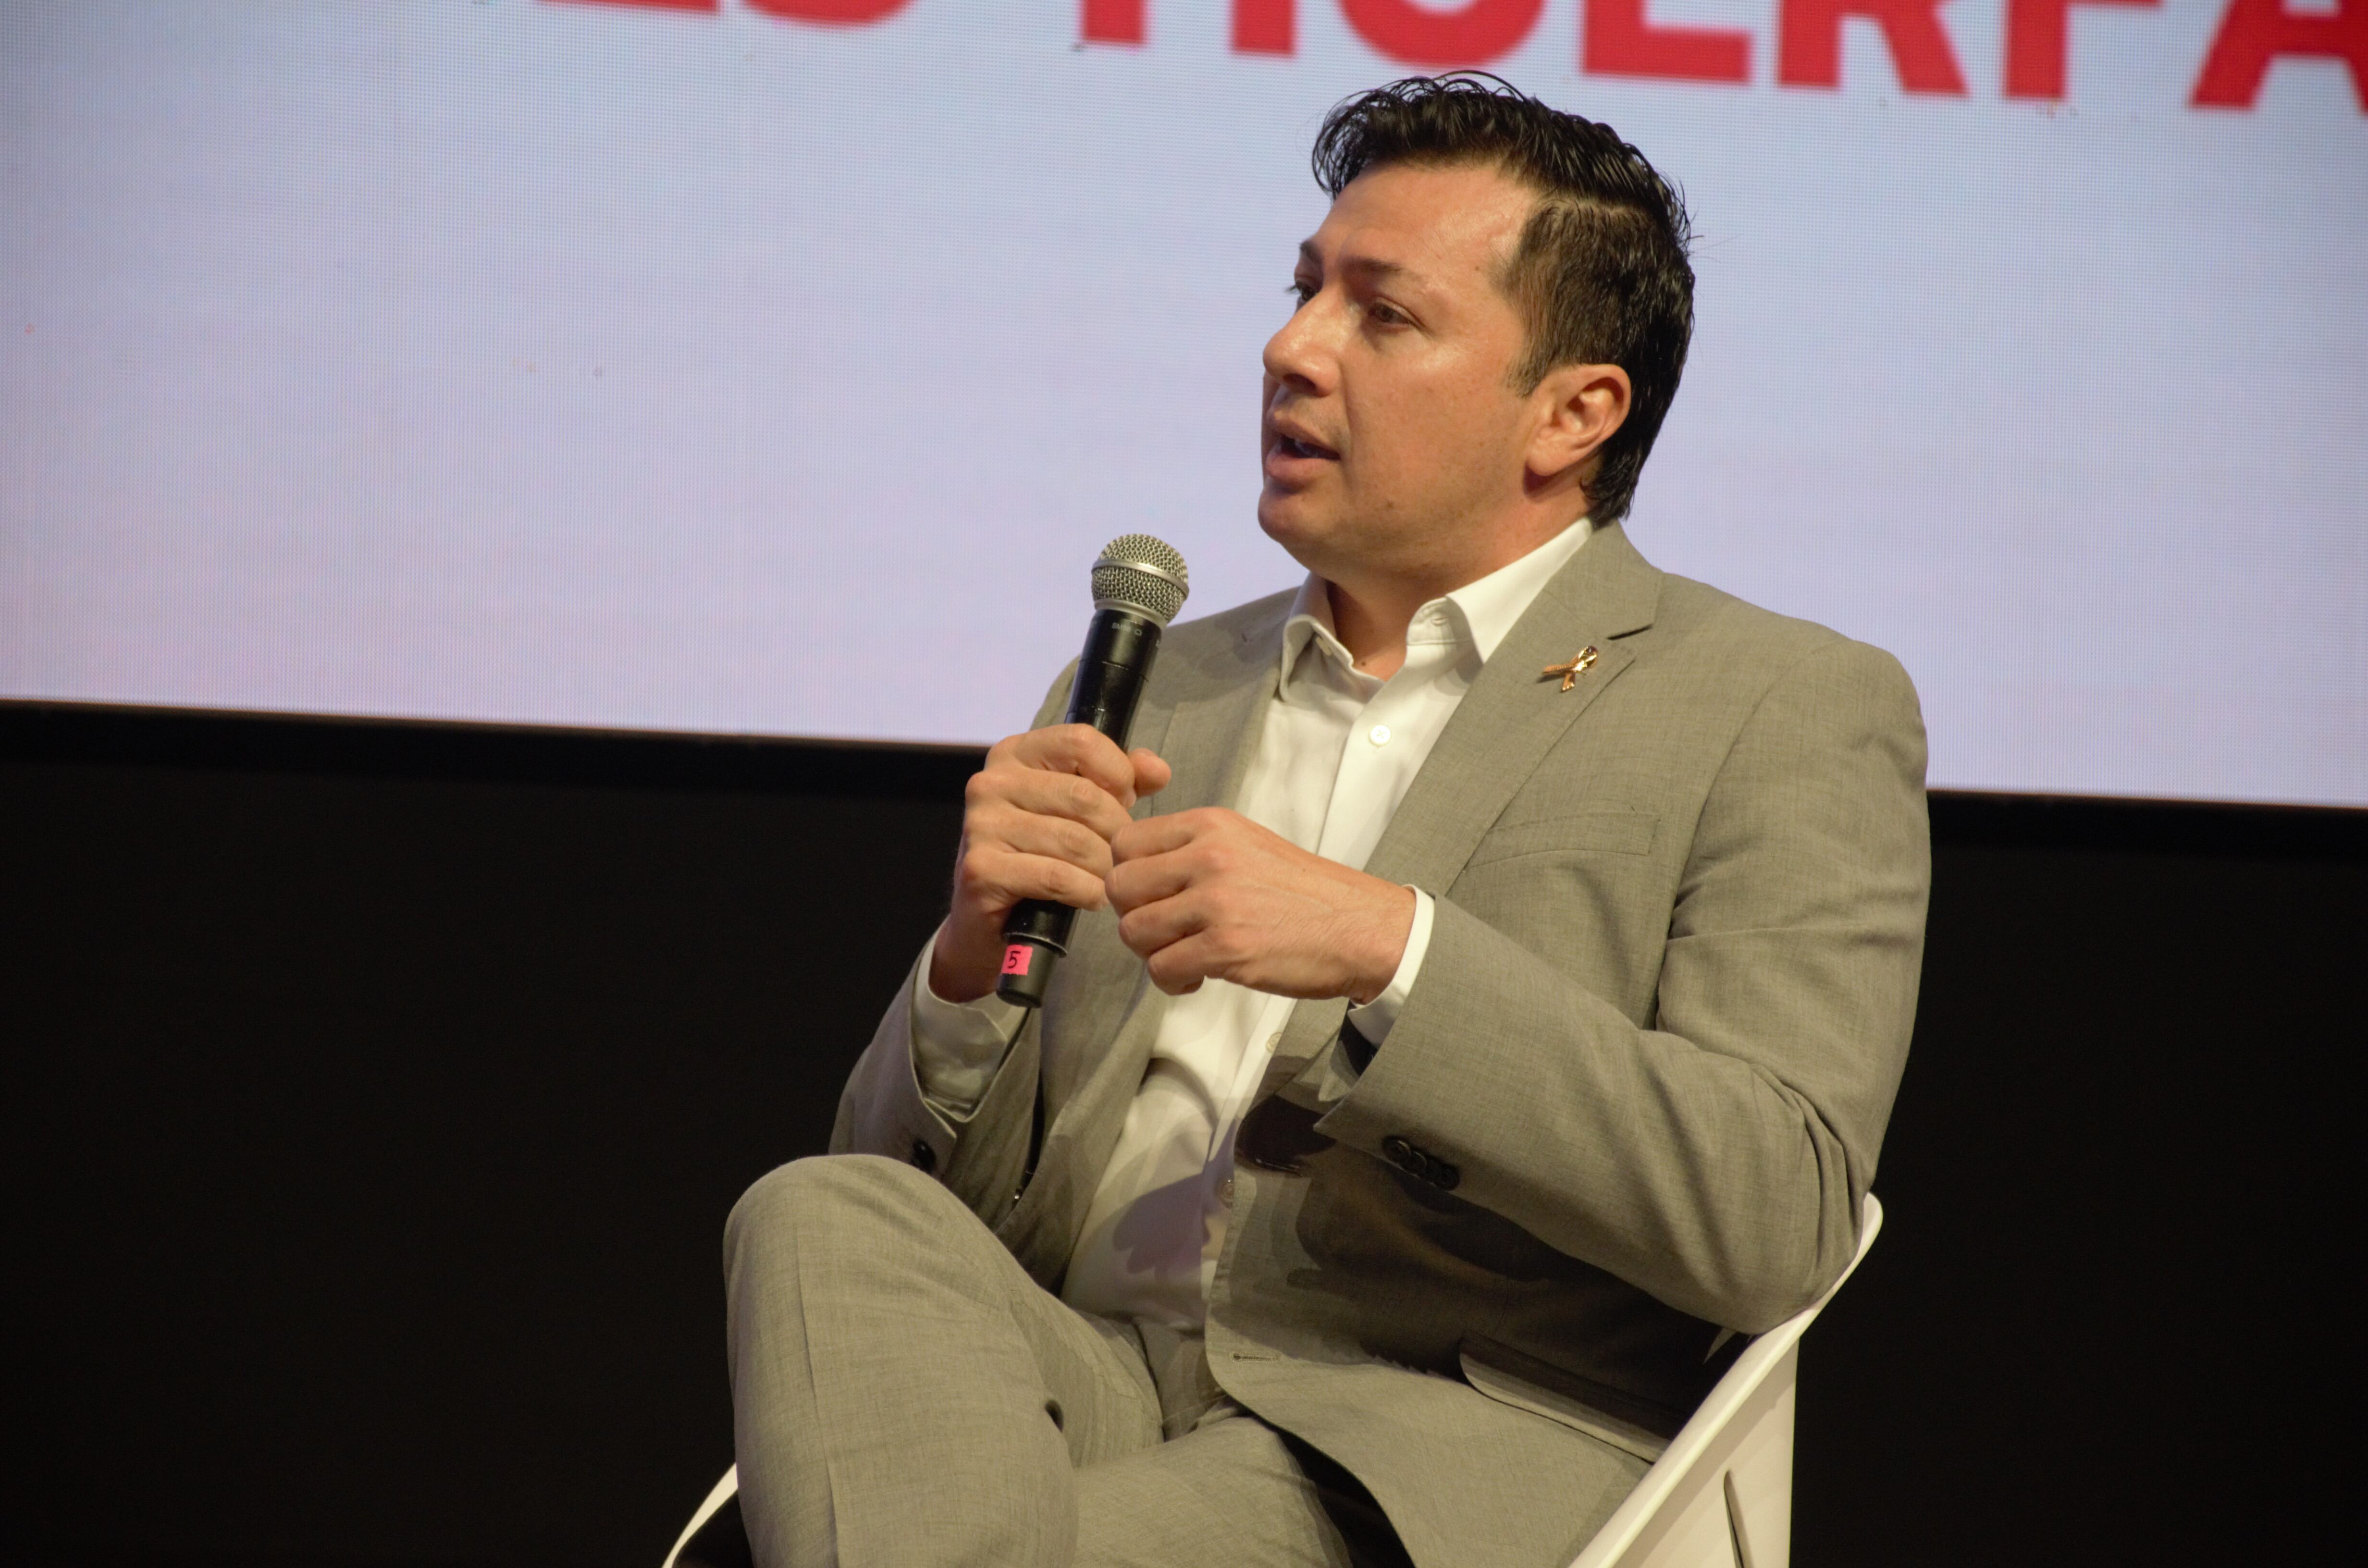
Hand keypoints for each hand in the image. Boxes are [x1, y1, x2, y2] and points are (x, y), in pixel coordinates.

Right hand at [932, 725, 1171, 1002]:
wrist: (988, 915)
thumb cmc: (1040, 852)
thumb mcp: (1079, 806)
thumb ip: (1121, 779)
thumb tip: (1158, 771)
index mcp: (1014, 753)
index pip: (1080, 741)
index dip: (1117, 773)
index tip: (1124, 802)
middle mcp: (990, 782)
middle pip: (1084, 796)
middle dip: (1116, 831)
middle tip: (1119, 854)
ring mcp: (981, 825)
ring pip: (1075, 841)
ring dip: (1104, 867)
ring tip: (1108, 878)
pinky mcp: (981, 869)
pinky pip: (1057, 877)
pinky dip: (1086, 891)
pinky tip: (1091, 897)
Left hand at [1106, 808, 1413, 1002]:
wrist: (1360, 927)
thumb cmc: (1305, 893)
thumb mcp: (1246, 845)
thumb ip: (1192, 851)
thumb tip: (1139, 875)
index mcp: (1211, 826)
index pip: (1126, 841)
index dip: (1128, 874)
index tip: (1149, 896)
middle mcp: (1208, 857)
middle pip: (1120, 886)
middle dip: (1134, 915)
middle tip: (1164, 930)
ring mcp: (1216, 902)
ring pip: (1133, 931)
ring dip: (1152, 952)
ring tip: (1185, 955)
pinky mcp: (1226, 947)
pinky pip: (1161, 968)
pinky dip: (1173, 980)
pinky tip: (1200, 975)